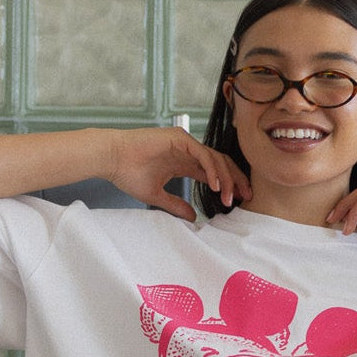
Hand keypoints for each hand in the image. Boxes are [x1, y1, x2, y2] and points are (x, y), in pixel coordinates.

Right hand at [107, 128, 250, 220]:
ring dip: (225, 178)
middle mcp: (187, 151)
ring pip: (215, 158)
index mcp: (184, 162)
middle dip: (236, 180)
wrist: (111, 159)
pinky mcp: (179, 138)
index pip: (214, 172)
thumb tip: (193, 217)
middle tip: (246, 197)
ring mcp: (185, 143)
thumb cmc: (127, 174)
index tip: (237, 201)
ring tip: (228, 197)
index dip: (228, 185)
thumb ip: (176, 205)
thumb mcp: (156, 195)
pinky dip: (212, 169)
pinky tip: (215, 185)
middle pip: (221, 163)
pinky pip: (203, 154)